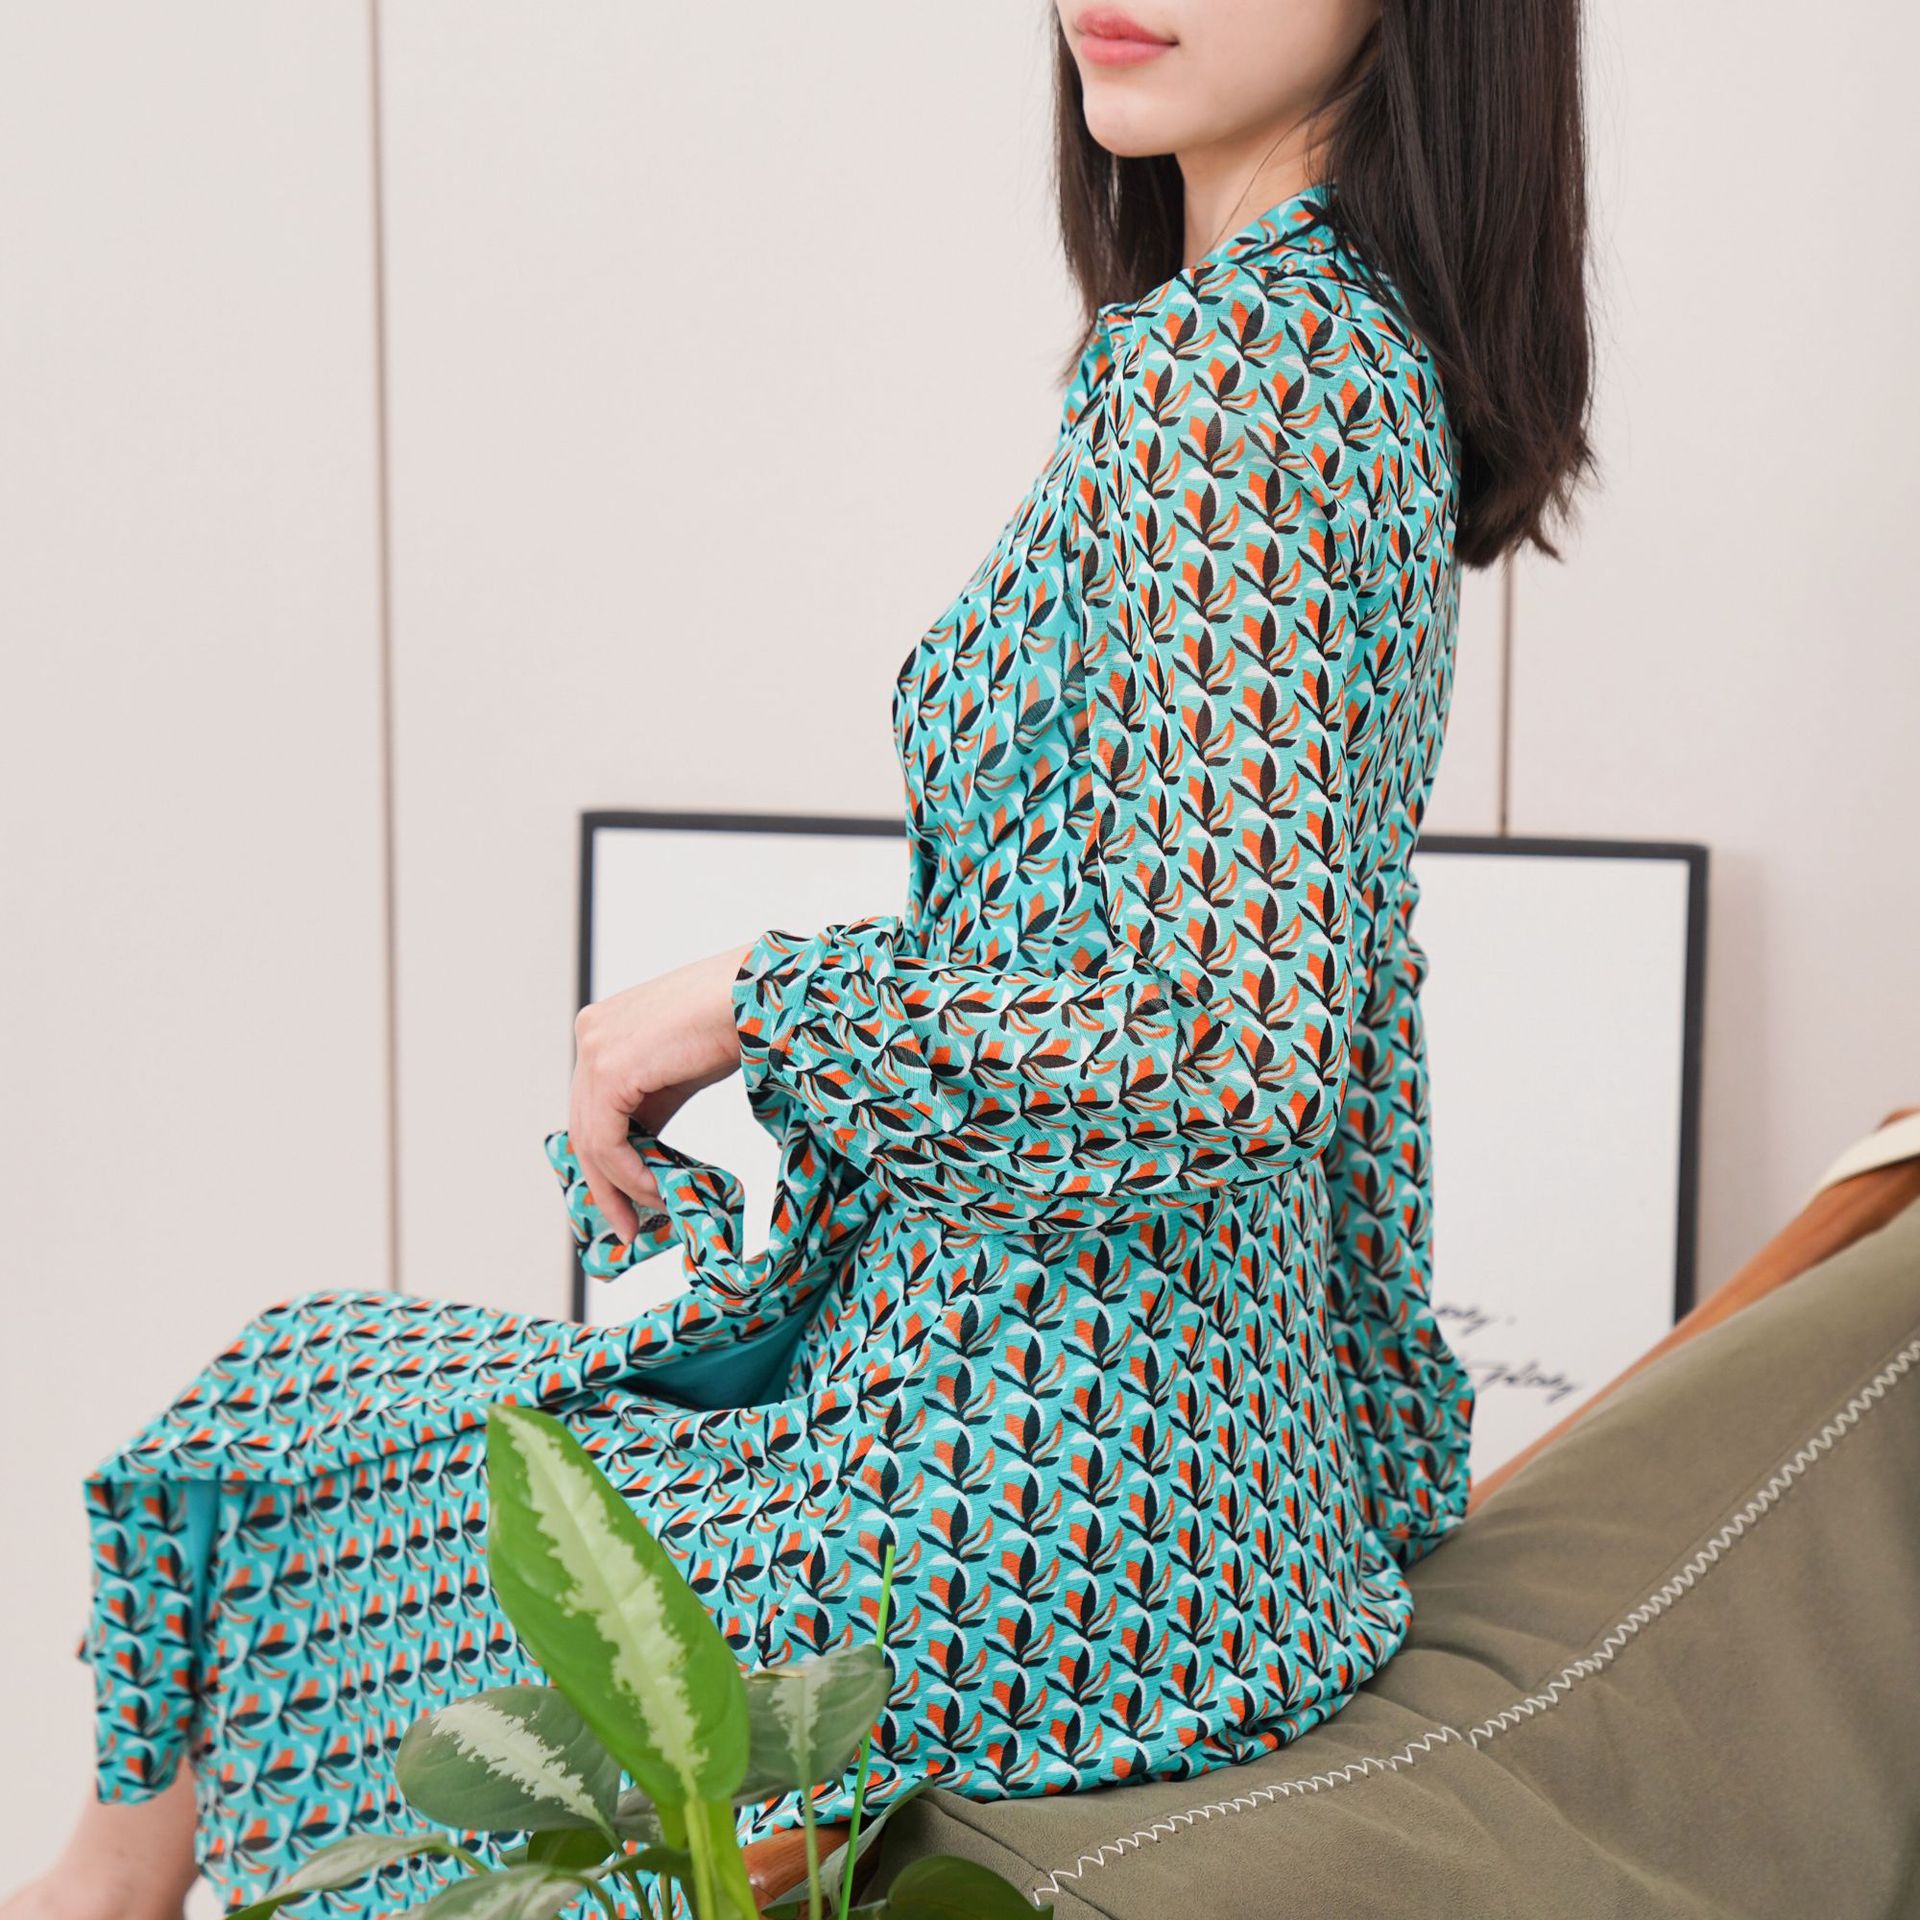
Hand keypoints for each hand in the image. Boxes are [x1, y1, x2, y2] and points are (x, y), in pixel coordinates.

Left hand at [568, 940, 753, 1244]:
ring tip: (653, 1212)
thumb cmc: (732, 1022)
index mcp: (602, 1028)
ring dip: (622, 1186)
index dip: (603, 1161)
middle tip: (627, 1225)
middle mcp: (590, 1034)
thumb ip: (651, 1104)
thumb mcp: (679, 1071)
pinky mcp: (610, 1069)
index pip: (590, 1107)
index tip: (623, 1202)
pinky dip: (629, 1174)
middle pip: (584, 1125)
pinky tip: (655, 1190)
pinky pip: (607, 1140)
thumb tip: (642, 1157)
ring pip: (592, 1139)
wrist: (757, 994)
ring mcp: (595, 1049)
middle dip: (604, 1184)